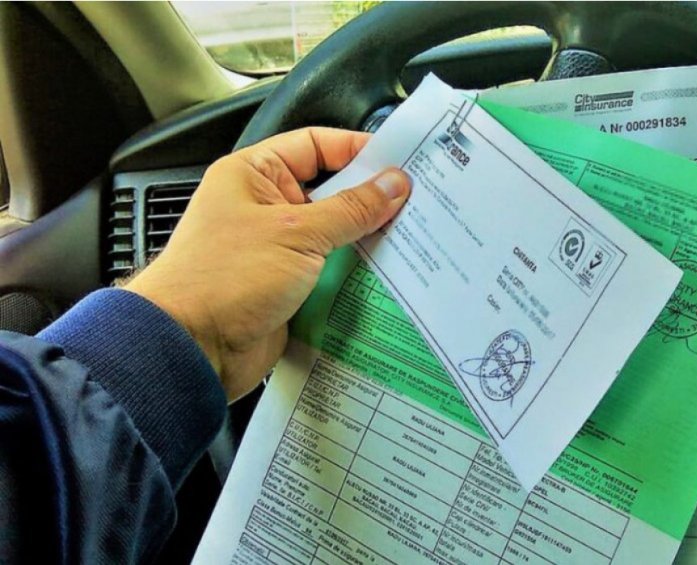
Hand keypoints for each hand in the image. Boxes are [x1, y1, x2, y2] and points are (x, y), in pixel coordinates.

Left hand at [125, 127, 410, 400]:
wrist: (192, 348)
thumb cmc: (222, 280)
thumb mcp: (296, 233)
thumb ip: (351, 209)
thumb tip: (392, 185)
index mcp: (255, 175)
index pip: (316, 144)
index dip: (358, 150)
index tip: (399, 164)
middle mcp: (265, 207)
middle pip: (331, 191)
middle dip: (370, 200)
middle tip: (413, 206)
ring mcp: (277, 249)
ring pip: (335, 235)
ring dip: (366, 241)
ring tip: (408, 241)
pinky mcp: (288, 287)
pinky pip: (331, 272)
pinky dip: (356, 275)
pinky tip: (386, 277)